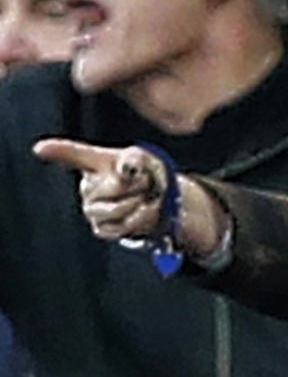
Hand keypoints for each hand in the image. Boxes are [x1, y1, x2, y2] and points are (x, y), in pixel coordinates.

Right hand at [33, 138, 228, 255]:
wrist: (158, 199)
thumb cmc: (146, 173)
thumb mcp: (145, 159)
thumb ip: (134, 160)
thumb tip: (125, 169)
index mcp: (94, 163)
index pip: (73, 154)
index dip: (56, 151)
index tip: (40, 148)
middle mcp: (88, 186)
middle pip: (113, 187)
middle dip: (138, 185)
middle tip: (146, 182)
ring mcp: (92, 209)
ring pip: (115, 210)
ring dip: (139, 203)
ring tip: (145, 196)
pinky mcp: (101, 228)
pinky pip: (119, 227)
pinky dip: (139, 219)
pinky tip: (144, 211)